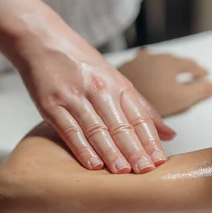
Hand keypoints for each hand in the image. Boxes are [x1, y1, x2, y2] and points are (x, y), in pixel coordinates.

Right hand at [0, 0, 175, 172]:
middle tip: (146, 171)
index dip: (150, 140)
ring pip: (97, 129)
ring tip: (123, 172)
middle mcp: (99, 90)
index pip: (139, 117)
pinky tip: (93, 164)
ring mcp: (74, 97)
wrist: (42, 40)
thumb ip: (142, 108)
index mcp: (118, 85)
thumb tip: (169, 134)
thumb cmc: (81, 63)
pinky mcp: (51, 104)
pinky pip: (69, 129)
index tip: (160, 160)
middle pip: (121, 125)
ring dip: (111, 153)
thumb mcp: (116, 79)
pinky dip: (82, 148)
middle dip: (135, 150)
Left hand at [119, 49, 211, 116]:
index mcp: (171, 62)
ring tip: (167, 76)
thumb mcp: (182, 98)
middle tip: (190, 74)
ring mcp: (137, 62)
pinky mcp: (123, 70)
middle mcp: (154, 57)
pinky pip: (140, 69)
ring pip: (155, 63)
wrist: (116, 100)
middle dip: (182, 68)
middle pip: (172, 61)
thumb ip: (201, 90)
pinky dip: (147, 73)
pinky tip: (144, 79)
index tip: (206, 75)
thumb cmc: (152, 99)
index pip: (191, 64)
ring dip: (163, 69)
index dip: (200, 71)